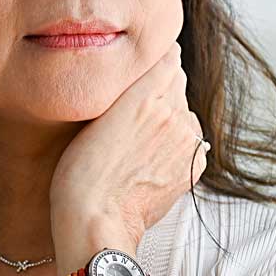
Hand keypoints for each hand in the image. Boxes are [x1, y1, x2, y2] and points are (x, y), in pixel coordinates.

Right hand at [49, 41, 207, 256]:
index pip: (167, 56)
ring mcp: (186, 140)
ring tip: (141, 142)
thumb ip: (126, 90)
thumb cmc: (80, 171)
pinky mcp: (194, 164)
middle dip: (161, 91)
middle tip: (133, 114)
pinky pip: (192, 140)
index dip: (156, 60)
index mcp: (144, 94)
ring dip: (170, 118)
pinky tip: (152, 160)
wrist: (97, 219)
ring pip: (185, 113)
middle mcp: (172, 112)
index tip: (146, 66)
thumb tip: (150, 71)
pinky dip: (178, 145)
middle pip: (177, 83)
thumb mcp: (93, 115)